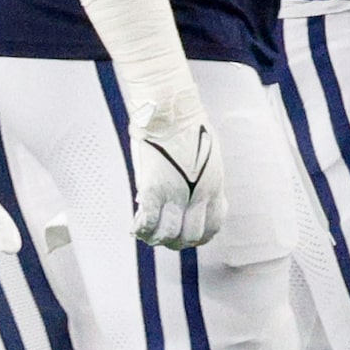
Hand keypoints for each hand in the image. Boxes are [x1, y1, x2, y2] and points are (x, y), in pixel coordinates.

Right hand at [130, 84, 224, 249]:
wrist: (171, 108)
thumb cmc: (186, 124)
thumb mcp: (208, 158)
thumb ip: (200, 180)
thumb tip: (189, 192)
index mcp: (214, 186)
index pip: (212, 227)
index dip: (199, 236)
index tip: (188, 234)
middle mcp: (198, 194)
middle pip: (190, 236)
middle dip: (177, 241)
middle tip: (164, 238)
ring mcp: (176, 193)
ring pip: (168, 234)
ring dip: (156, 238)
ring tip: (147, 234)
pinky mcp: (154, 188)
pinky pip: (148, 221)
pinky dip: (140, 228)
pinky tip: (135, 227)